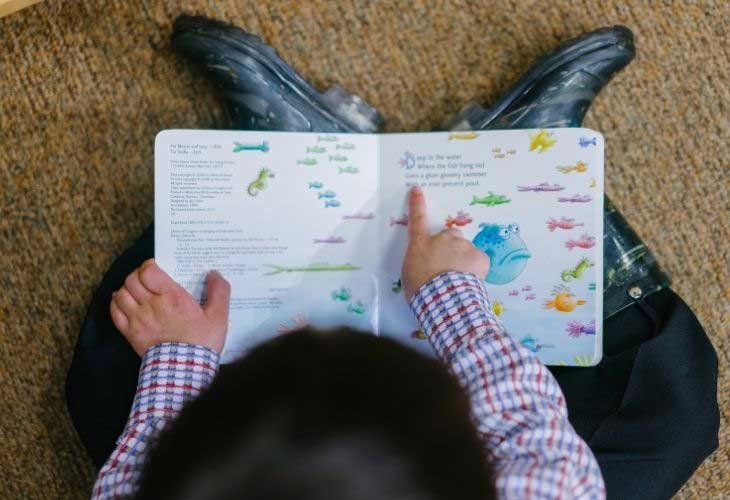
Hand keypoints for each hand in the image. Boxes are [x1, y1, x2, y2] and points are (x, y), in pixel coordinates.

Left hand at [110, 259, 230, 355]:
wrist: (185, 370)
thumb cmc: (202, 342)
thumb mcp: (218, 316)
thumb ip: (219, 292)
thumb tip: (214, 273)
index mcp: (171, 297)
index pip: (148, 271)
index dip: (149, 265)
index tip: (156, 268)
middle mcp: (151, 305)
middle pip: (132, 279)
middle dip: (138, 275)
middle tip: (147, 279)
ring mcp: (137, 319)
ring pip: (121, 293)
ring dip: (127, 288)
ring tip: (136, 291)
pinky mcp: (130, 333)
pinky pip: (114, 312)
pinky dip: (116, 303)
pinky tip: (124, 303)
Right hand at [401, 186, 489, 300]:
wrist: (442, 297)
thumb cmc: (420, 288)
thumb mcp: (410, 273)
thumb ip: (419, 261)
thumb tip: (428, 264)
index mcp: (421, 243)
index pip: (417, 219)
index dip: (417, 203)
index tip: (417, 189)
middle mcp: (443, 239)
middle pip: (450, 236)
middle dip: (450, 247)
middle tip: (447, 266)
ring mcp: (463, 245)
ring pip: (466, 250)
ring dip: (463, 260)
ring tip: (458, 280)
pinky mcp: (480, 256)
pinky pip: (478, 261)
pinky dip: (476, 270)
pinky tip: (470, 281)